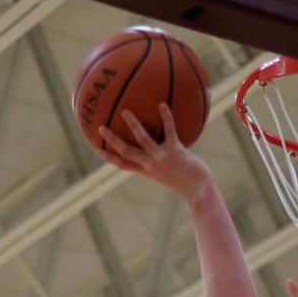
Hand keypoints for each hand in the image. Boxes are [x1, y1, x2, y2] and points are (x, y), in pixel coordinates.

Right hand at [98, 103, 212, 200]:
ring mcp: (162, 158)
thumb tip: (167, 146)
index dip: (109, 157)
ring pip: (142, 140)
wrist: (200, 191)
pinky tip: (162, 104)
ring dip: (133, 126)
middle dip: (112, 141)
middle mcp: (151, 164)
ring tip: (125, 112)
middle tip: (100, 128)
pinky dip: (166, 118)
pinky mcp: (175, 151)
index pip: (123, 164)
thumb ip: (166, 161)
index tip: (97, 148)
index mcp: (147, 170)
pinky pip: (169, 131)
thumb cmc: (189, 183)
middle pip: (126, 152)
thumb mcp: (173, 173)